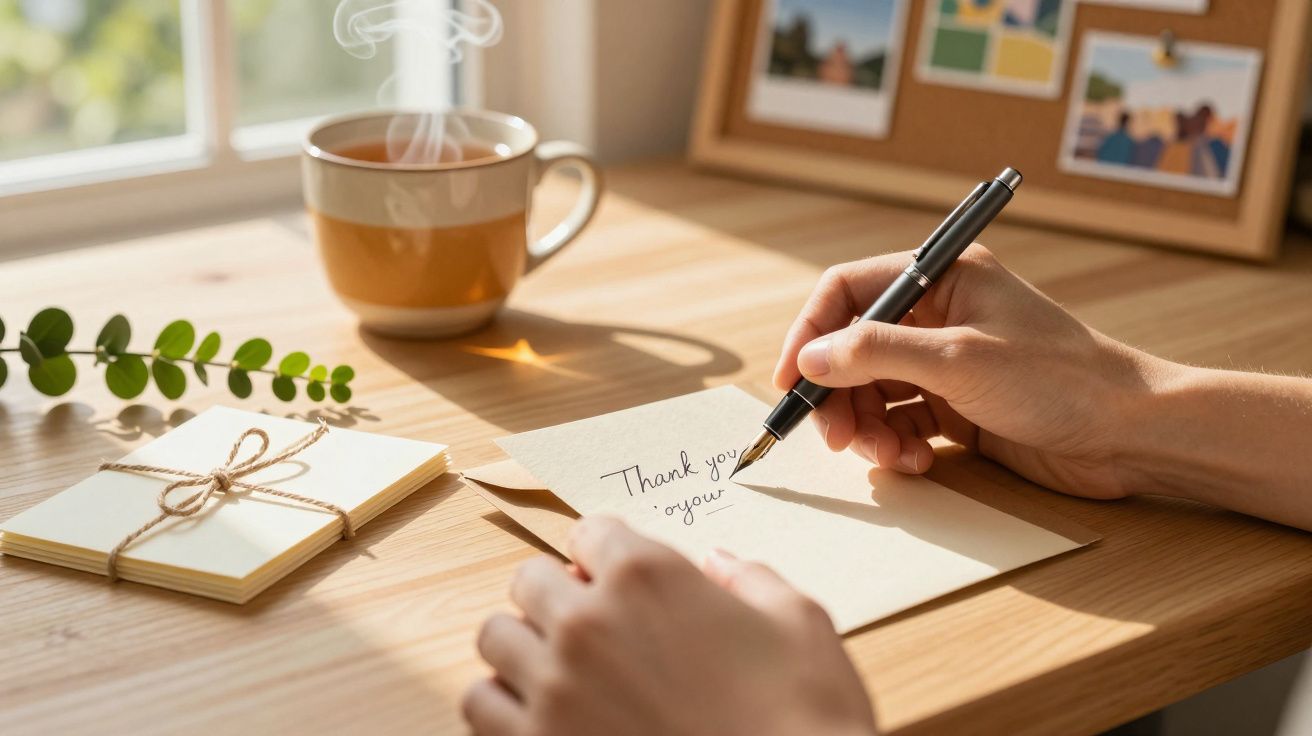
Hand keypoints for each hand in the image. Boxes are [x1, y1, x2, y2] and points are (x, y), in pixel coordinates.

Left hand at [464, 517, 876, 735]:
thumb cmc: (802, 717)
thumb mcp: (802, 625)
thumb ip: (752, 580)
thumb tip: (721, 563)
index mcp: (648, 575)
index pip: (591, 532)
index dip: (607, 553)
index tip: (617, 577)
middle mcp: (587, 622)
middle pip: (531, 579)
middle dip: (559, 595)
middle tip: (594, 627)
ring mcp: (553, 687)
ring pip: (495, 638)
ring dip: (525, 647)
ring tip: (561, 671)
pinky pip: (480, 705)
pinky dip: (503, 705)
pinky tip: (541, 716)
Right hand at [774, 244, 1167, 498]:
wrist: (1130, 434)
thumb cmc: (1060, 380)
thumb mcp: (958, 359)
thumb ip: (875, 353)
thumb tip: (809, 358)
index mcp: (942, 278)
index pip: (848, 291)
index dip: (810, 333)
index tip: (790, 381)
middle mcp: (939, 316)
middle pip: (853, 349)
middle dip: (838, 396)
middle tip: (836, 438)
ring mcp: (947, 364)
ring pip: (873, 392)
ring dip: (868, 428)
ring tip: (887, 457)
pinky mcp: (959, 408)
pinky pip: (902, 423)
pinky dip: (897, 446)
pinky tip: (916, 463)